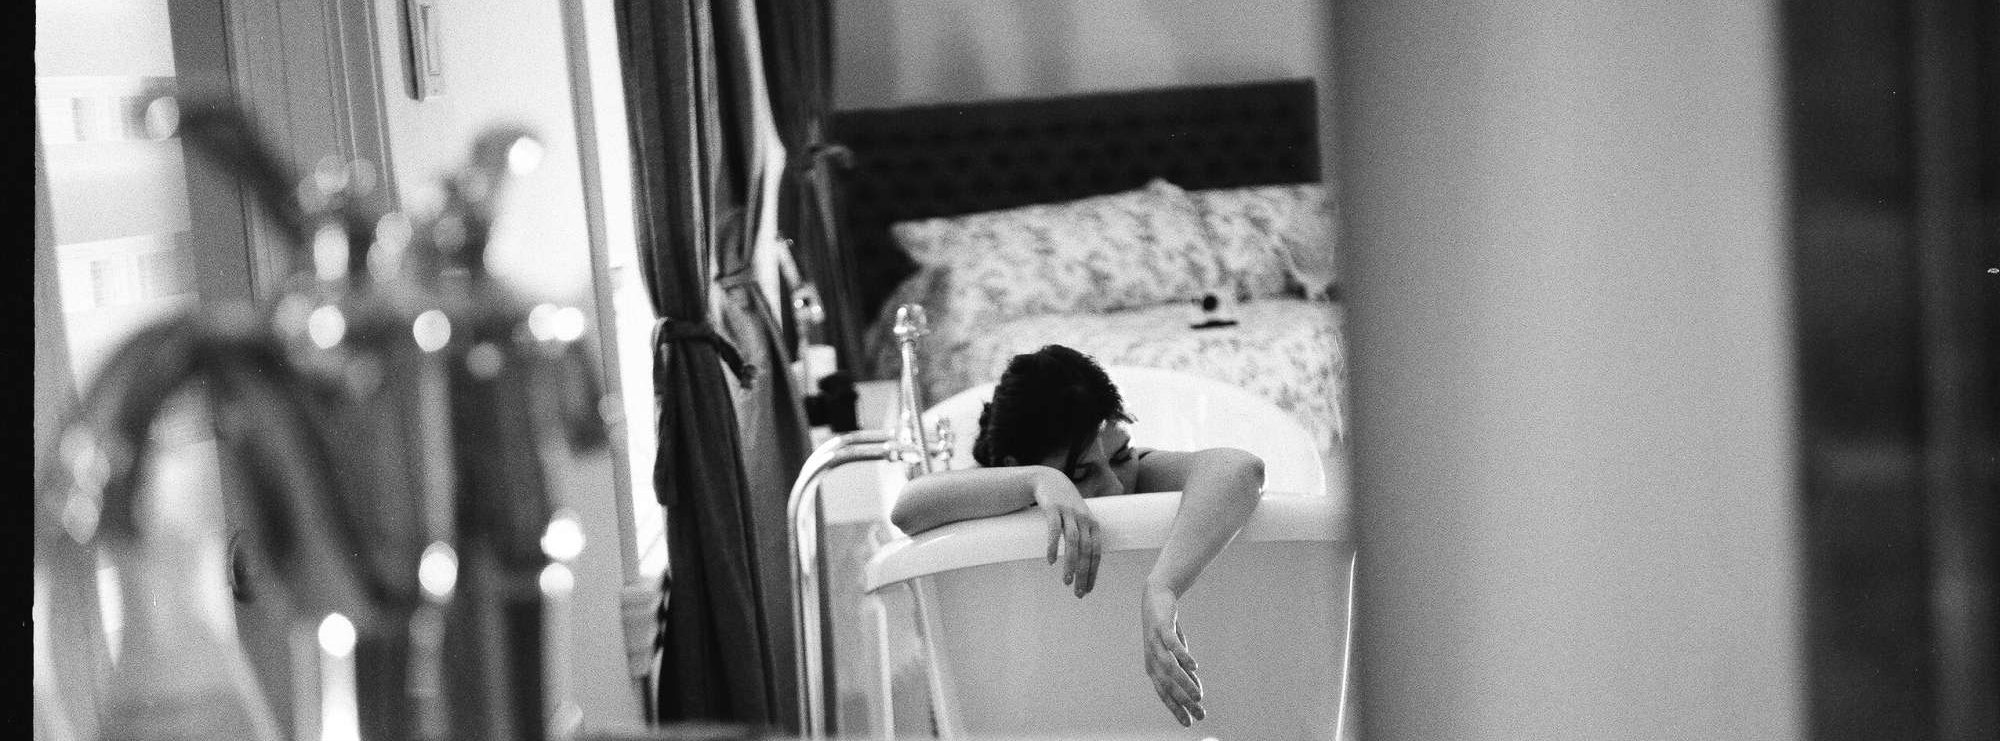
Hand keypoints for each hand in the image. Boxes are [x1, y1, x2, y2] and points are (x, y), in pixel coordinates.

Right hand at [1030, 467, 1099, 596]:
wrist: (1050, 480)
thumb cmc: (1066, 505)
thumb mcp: (1079, 520)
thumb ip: (1083, 538)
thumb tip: (1084, 564)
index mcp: (1093, 525)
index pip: (1096, 553)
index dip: (1092, 572)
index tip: (1087, 590)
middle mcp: (1084, 519)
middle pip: (1087, 550)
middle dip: (1083, 573)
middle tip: (1078, 592)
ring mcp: (1069, 513)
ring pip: (1073, 542)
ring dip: (1070, 563)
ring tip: (1066, 581)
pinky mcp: (1053, 509)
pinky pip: (1054, 530)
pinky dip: (1053, 546)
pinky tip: (1050, 561)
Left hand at [1141, 580, 1203, 725]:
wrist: (1157, 597)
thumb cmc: (1166, 628)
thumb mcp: (1176, 653)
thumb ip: (1183, 671)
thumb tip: (1196, 690)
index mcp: (1153, 667)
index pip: (1164, 693)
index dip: (1176, 708)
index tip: (1189, 723)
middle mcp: (1152, 658)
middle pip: (1168, 685)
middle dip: (1184, 702)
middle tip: (1200, 714)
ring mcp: (1155, 643)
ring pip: (1170, 669)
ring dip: (1184, 684)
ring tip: (1199, 696)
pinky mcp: (1162, 629)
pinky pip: (1173, 646)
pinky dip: (1183, 657)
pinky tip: (1195, 668)